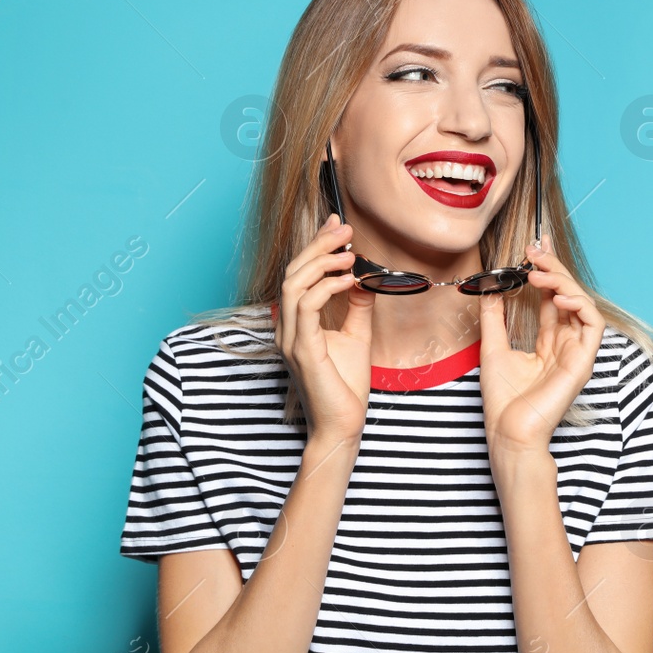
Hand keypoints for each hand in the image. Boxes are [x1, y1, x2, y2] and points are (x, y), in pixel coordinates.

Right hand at [277, 214, 375, 442]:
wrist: (342, 426)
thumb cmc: (345, 388)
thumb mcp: (356, 337)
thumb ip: (357, 307)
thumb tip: (365, 278)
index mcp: (296, 324)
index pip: (299, 275)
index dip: (315, 246)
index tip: (338, 226)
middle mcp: (287, 328)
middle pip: (293, 273)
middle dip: (318, 246)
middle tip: (345, 230)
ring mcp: (290, 338)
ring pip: (293, 284)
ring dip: (321, 262)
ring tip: (348, 253)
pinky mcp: (301, 349)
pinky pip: (306, 306)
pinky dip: (326, 287)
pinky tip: (348, 280)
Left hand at [478, 236, 605, 456]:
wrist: (508, 432)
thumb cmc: (503, 400)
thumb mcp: (493, 348)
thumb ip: (494, 318)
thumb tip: (490, 288)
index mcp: (548, 341)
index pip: (552, 298)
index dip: (546, 271)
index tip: (532, 249)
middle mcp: (565, 343)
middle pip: (568, 295)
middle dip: (554, 269)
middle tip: (534, 251)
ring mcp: (576, 352)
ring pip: (582, 304)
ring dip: (563, 282)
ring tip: (537, 273)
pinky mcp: (584, 361)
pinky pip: (593, 325)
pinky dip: (581, 305)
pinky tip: (560, 296)